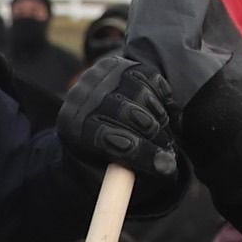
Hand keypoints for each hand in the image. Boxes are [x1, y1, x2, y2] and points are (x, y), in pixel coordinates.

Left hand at [56, 50, 181, 204]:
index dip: (142, 153)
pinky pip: (152, 78)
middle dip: (154, 135)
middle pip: (125, 111)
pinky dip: (164, 100)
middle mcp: (81, 96)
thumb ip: (130, 178)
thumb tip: (164, 168)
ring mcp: (99, 75)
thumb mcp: (109, 178)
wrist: (92, 126)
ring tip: (164, 136)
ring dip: (160, 118)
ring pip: (141, 93)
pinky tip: (163, 116)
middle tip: (169, 151)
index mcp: (71, 128)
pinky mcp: (119, 63)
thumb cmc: (102, 160)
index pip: (107, 137)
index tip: (166, 167)